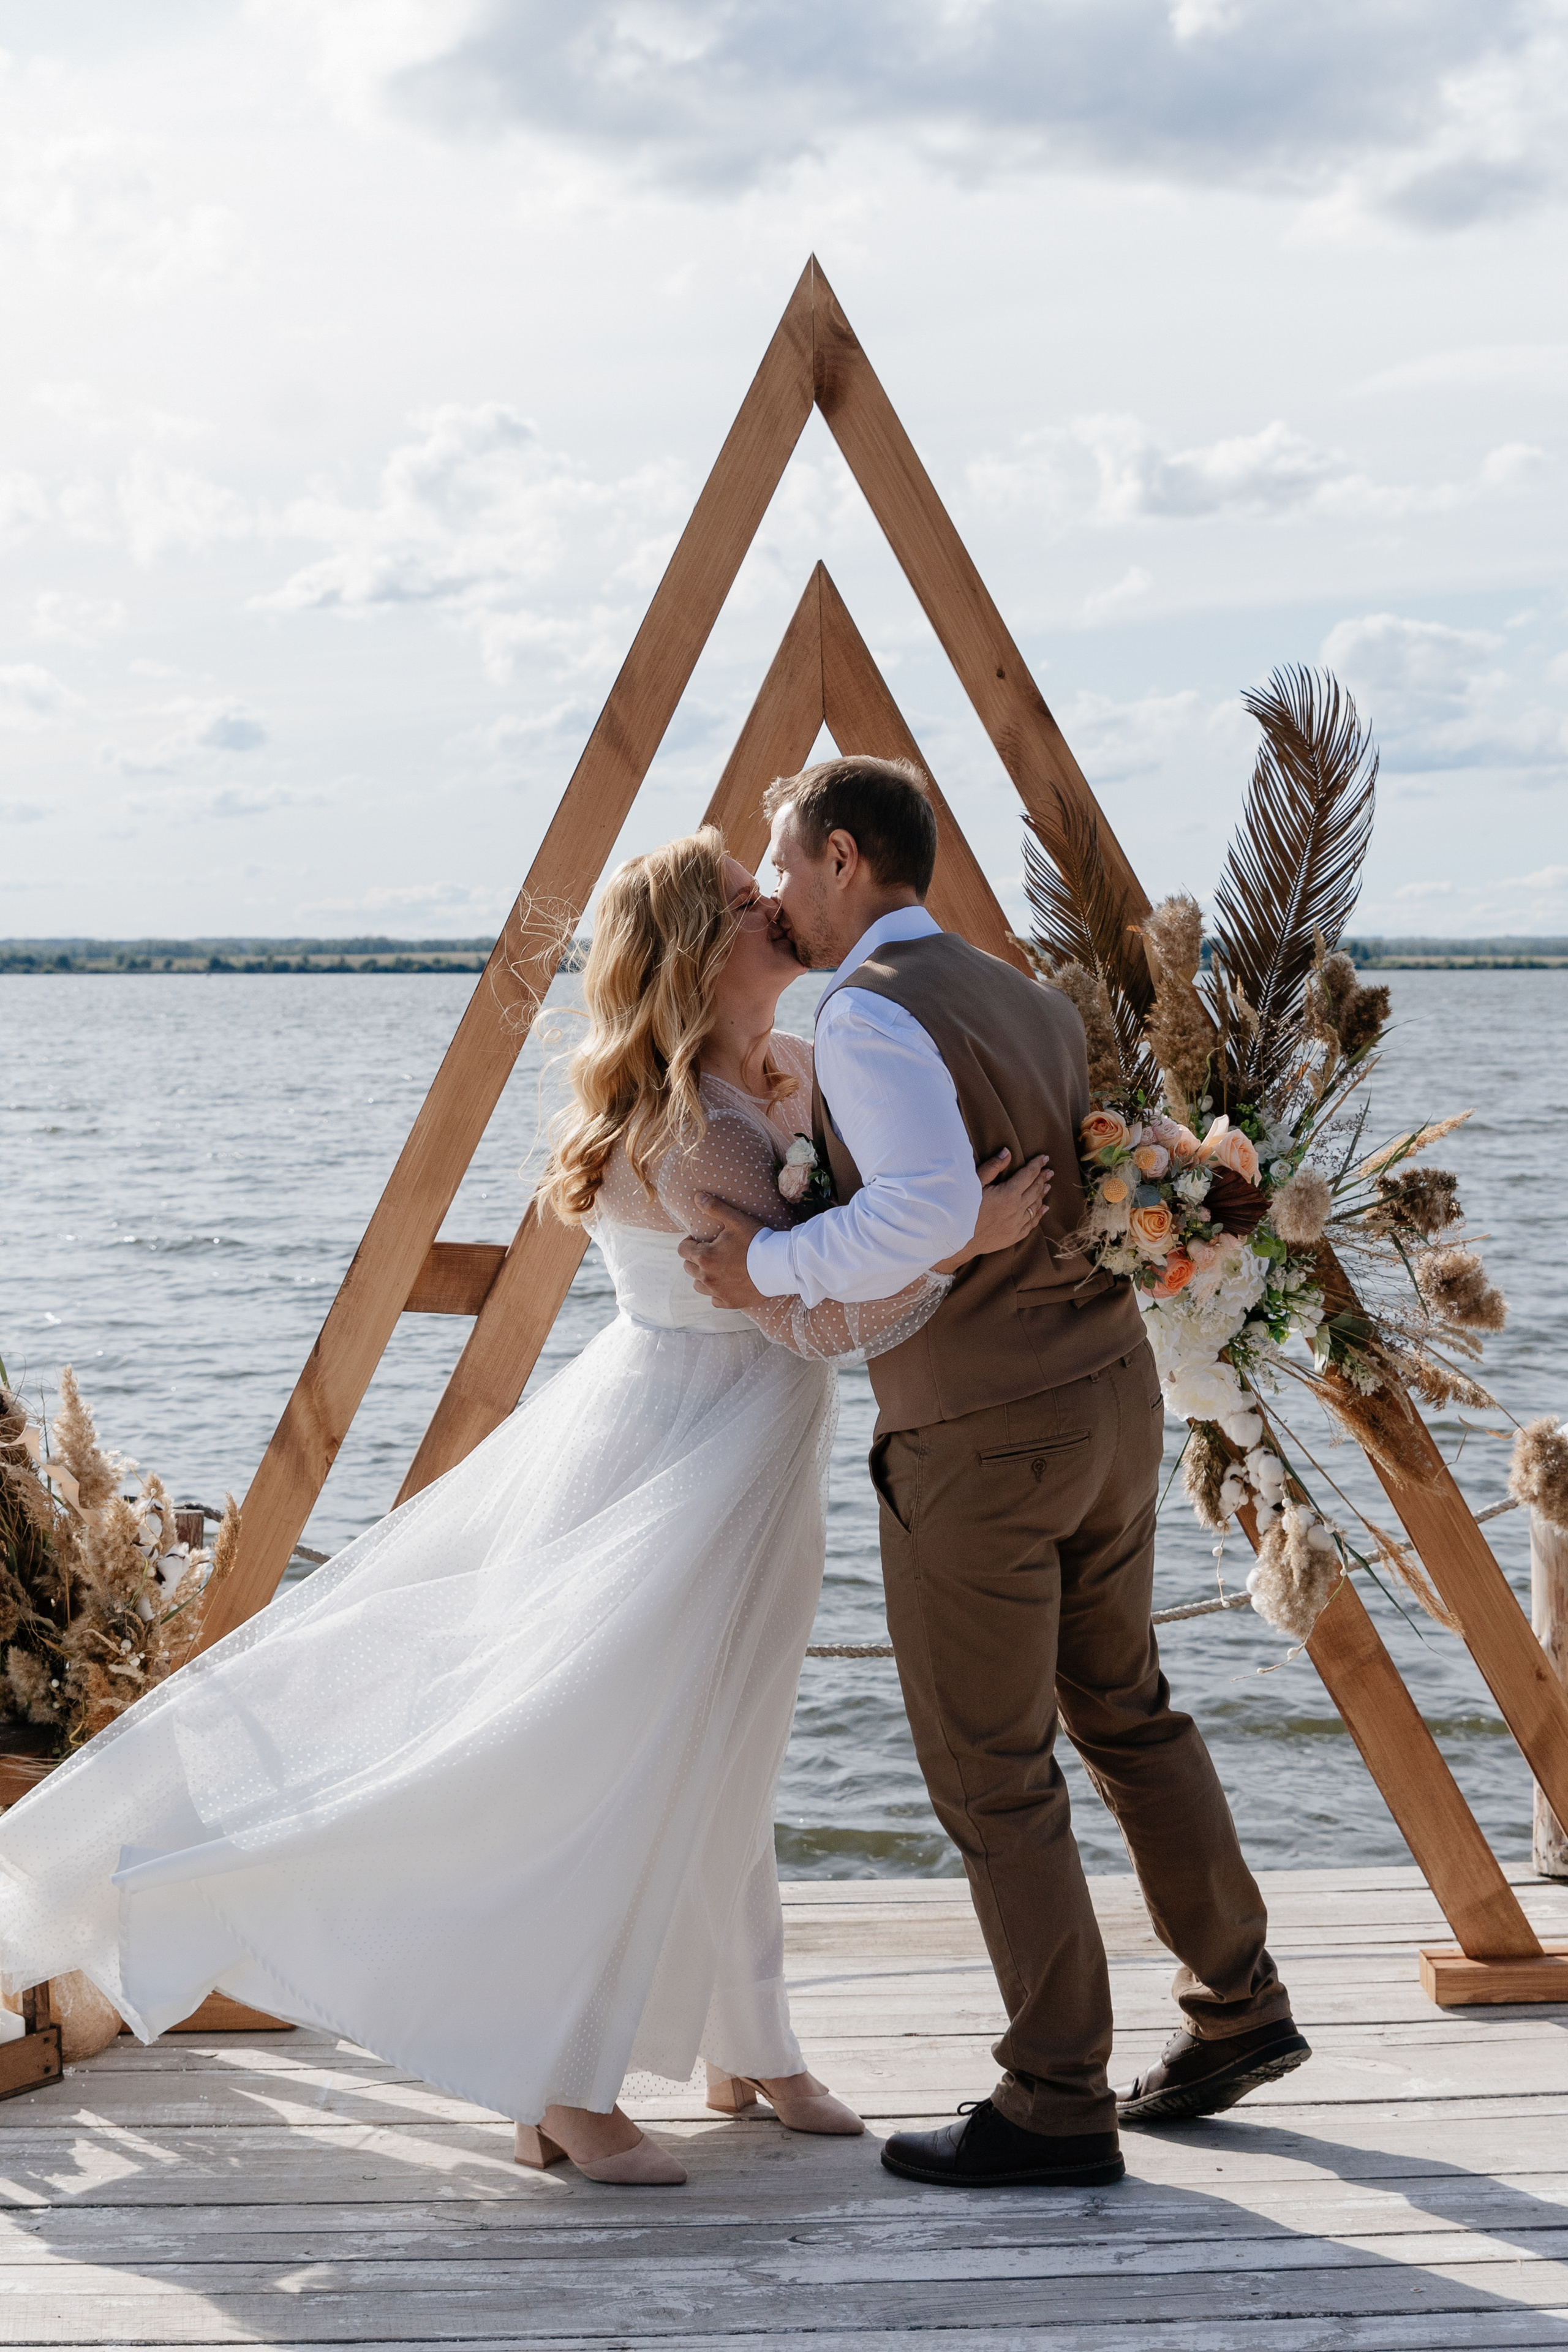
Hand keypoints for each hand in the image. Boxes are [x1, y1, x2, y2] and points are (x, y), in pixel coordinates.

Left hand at [678, 1195, 768, 1309]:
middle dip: (696, 1258)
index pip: (682, 1250)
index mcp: (704, 1257)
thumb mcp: (736, 1220)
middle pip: (688, 1267)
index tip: (700, 1240)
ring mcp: (718, 1292)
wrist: (779, 1266)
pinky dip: (717, 1292)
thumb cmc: (757, 1241)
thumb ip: (714, 1208)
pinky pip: (714, 1299)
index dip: (689, 1242)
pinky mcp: (729, 1302)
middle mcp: (707, 1278)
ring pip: (698, 1285)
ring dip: (703, 1276)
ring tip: (717, 1268)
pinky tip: (727, 1283)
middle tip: (711, 1251)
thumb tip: (697, 1196)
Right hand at [932, 1148, 1051, 1273]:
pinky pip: (1031, 1224)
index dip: (1037, 1165)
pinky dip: (1039, 1214)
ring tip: (1048, 1186)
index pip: (1028, 1175)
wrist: (959, 1239)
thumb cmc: (963, 1209)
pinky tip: (1043, 1209)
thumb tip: (1007, 1153)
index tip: (1044, 1158)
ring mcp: (1017, 1224)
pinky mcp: (1013, 1236)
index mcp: (1009, 1193)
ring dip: (1042, 1194)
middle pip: (1035, 1190)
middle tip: (1049, 1171)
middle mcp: (1017, 1208)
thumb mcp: (975, 1184)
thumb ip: (993, 1167)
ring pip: (1035, 1206)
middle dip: (1042, 1178)